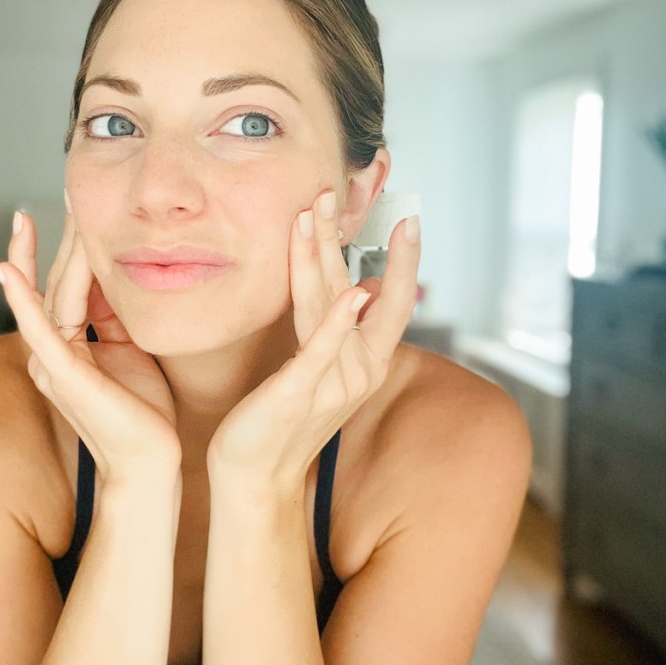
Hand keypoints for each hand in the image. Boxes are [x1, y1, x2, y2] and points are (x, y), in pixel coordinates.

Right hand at [0, 206, 180, 482]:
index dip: (67, 245)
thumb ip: (113, 315)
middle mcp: (51, 351)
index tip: (74, 206)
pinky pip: (36, 329)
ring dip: (45, 251)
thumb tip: (111, 275)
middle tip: (69, 189)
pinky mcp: (60, 374)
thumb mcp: (130, 347)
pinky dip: (21, 297)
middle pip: (55, 282)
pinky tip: (6, 268)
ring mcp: (51, 362)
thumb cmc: (144, 411)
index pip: (64, 284)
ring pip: (49, 295)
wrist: (151, 462)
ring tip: (38, 212)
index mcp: (68, 346)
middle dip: (61, 236)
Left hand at [208, 190, 420, 484]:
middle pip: (364, 292)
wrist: (257, 474)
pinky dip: (340, 320)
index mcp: (364, 362)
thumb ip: (343, 332)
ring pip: (332, 305)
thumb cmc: (285, 420)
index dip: (405, 261)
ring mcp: (332, 381)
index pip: (395, 303)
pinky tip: (354, 292)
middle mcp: (358, 369)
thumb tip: (368, 291)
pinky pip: (322, 349)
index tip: (408, 220)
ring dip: (324, 256)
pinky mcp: (300, 392)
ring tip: (318, 212)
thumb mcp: (320, 370)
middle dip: (348, 240)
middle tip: (335, 190)